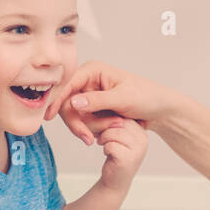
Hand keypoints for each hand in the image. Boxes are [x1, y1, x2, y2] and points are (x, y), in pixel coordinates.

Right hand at [43, 61, 178, 143]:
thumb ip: (98, 101)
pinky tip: (109, 130)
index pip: (67, 84)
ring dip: (90, 127)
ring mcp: (90, 96)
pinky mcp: (94, 109)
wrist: (160, 110)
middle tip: (88, 138)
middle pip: (67, 103)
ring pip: (75, 116)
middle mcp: (88, 81)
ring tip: (112, 130)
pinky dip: (94, 129)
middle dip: (77, 122)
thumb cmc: (147, 97)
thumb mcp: (123, 98)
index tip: (49, 115)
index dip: (57, 100)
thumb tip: (74, 102)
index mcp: (93, 70)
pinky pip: (84, 122)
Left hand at [94, 115, 147, 191]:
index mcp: (141, 130)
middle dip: (104, 128)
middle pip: (116, 122)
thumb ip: (113, 121)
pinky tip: (109, 155)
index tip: (103, 128)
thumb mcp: (115, 134)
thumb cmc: (113, 155)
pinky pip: (110, 145)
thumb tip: (98, 104)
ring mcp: (137, 149)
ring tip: (106, 146)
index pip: (122, 115)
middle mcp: (143, 138)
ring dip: (103, 139)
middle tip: (102, 138)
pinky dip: (105, 149)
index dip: (108, 119)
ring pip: (112, 132)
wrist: (114, 181)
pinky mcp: (129, 158)